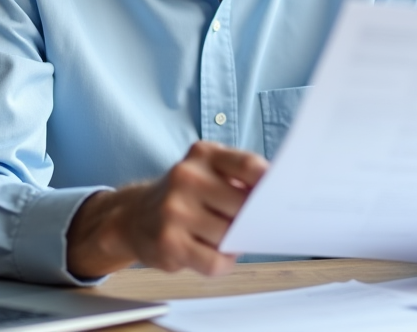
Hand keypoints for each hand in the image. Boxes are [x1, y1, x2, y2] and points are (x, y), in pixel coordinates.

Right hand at [66, 141, 267, 278]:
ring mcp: (175, 210)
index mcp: (203, 154)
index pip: (248, 165)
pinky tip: (211, 253)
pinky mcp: (169, 243)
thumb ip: (239, 178)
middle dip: (250, 220)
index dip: (269, 183)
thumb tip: (276, 199)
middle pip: (243, 207)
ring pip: (230, 237)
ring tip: (220, 237)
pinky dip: (222, 263)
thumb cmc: (183, 196)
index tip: (283, 195)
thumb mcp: (207, 172)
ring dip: (233, 244)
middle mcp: (186, 177)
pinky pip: (216, 262)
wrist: (133, 217)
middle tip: (246, 224)